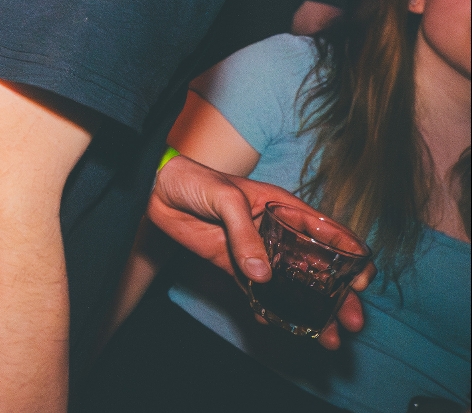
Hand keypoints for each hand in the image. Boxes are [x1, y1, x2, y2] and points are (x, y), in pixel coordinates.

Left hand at [150, 152, 368, 350]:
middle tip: (351, 323)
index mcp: (284, 208)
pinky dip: (269, 310)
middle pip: (318, 268)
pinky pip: (258, 293)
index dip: (351, 256)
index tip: (362, 282)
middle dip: (339, 296)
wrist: (156, 189)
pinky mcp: (234, 266)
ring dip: (311, 311)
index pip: (328, 233)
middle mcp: (277, 233)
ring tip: (327, 338)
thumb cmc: (194, 180)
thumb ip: (244, 234)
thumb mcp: (224, 199)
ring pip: (293, 286)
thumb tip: (263, 276)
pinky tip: (276, 324)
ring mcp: (257, 252)